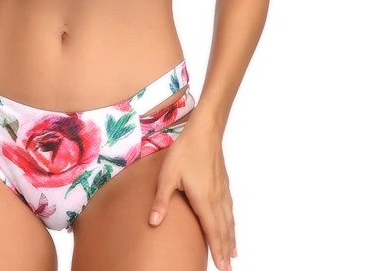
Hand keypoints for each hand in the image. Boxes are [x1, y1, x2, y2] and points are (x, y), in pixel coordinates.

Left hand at [148, 126, 236, 270]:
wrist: (205, 130)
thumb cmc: (185, 150)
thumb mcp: (168, 174)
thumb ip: (162, 199)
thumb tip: (153, 222)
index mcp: (203, 199)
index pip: (212, 231)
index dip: (217, 250)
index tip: (222, 267)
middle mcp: (216, 198)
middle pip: (223, 229)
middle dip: (226, 250)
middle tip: (229, 268)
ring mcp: (222, 190)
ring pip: (229, 219)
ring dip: (231, 238)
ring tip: (234, 253)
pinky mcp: (223, 182)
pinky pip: (230, 208)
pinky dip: (232, 221)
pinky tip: (231, 223)